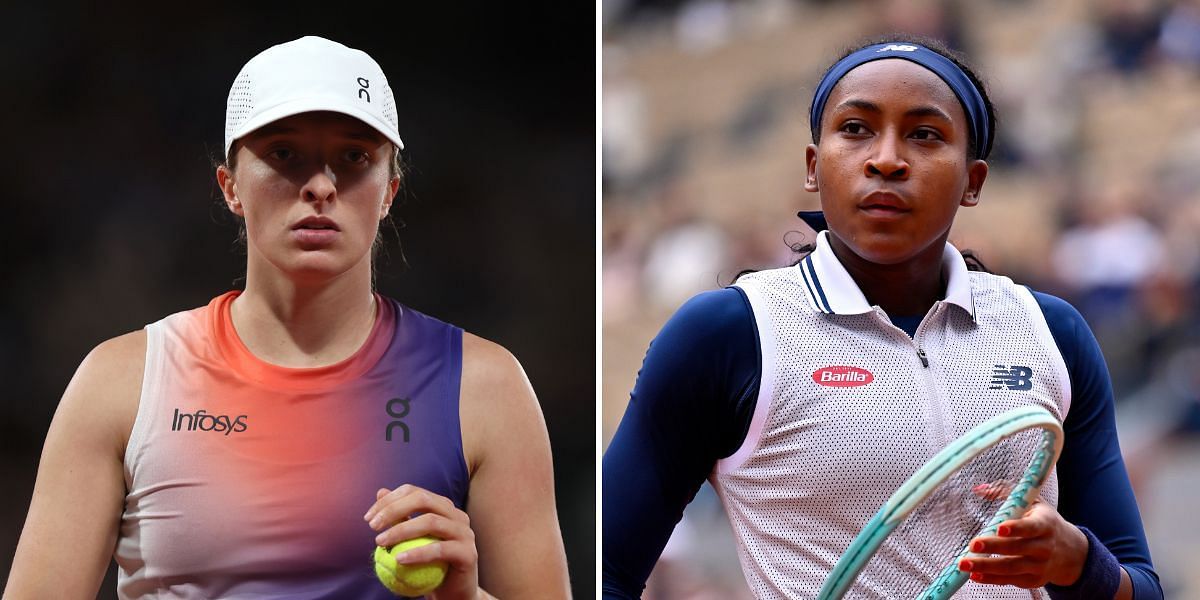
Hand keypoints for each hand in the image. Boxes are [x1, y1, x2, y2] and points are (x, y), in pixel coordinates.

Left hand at [365, 484, 480, 599]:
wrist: (452, 592)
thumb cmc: (430, 565)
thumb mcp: (411, 540)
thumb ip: (399, 516)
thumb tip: (380, 492)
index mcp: (444, 507)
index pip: (415, 492)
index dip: (389, 500)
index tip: (368, 518)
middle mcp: (457, 515)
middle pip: (424, 500)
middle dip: (394, 509)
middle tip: (372, 526)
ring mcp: (465, 533)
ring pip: (431, 522)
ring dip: (401, 530)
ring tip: (380, 542)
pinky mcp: (467, 553)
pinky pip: (439, 550)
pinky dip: (417, 553)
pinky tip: (398, 559)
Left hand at [958, 499, 1088, 587]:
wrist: (1071, 552)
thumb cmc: (1044, 521)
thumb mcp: (1033, 502)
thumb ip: (1005, 491)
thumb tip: (979, 489)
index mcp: (1045, 524)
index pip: (1032, 527)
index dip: (1017, 528)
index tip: (1000, 528)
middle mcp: (1044, 547)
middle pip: (1017, 548)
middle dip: (993, 547)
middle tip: (972, 545)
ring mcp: (1039, 566)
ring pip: (1011, 568)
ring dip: (986, 566)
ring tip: (965, 564)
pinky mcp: (1033, 580)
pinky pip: (1010, 580)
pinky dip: (991, 579)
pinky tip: (974, 575)